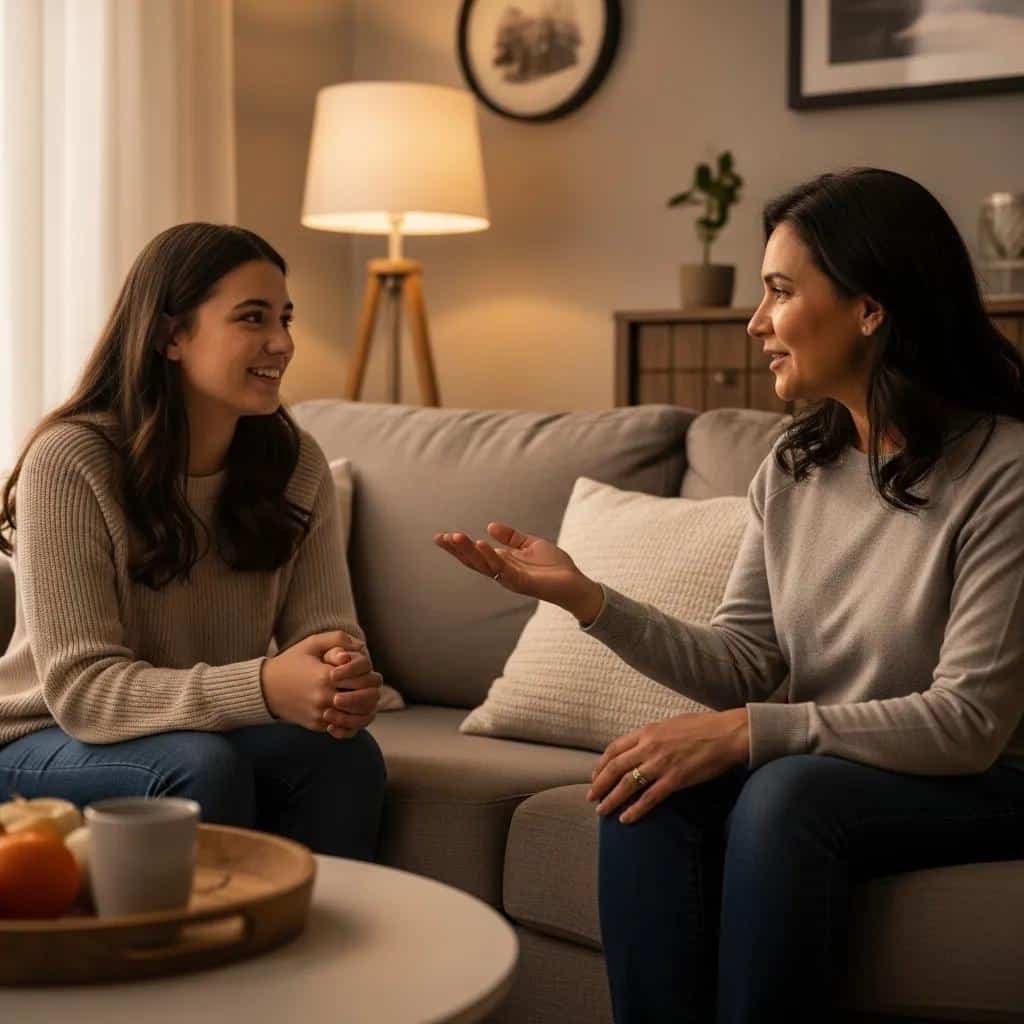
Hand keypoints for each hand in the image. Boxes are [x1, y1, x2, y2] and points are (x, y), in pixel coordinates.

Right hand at [260, 630, 381, 738]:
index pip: (363, 679)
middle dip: (370, 691)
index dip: (369, 674)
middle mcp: (324, 698)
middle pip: (364, 700)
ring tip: (364, 697)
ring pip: (357, 718)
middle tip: (370, 686)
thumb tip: (361, 647)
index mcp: (326, 676)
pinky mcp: (317, 725)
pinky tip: (351, 708)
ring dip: (364, 708)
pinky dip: (352, 720)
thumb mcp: (311, 643)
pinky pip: (344, 728)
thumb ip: (338, 639)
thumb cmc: (291, 662)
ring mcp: (320, 714)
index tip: (366, 671)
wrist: (265, 688)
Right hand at [433, 522, 604, 622]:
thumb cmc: (554, 567)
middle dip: (456, 549)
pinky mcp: (522, 582)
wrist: (575, 583)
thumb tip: (489, 526)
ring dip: (469, 550)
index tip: (440, 536)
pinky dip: (491, 557)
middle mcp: (502, 572)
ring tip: (456, 536)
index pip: (475, 554)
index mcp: (503, 562)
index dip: (458, 546)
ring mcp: (510, 578)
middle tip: (440, 537)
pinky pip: (503, 570)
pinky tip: (482, 544)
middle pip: (473, 561)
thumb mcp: (530, 545)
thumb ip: (511, 537)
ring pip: (484, 564)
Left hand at [587, 708, 749, 824]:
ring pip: (628, 784)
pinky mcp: (676, 779)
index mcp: (647, 731)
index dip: (600, 764)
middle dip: (599, 784)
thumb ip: (653, 736)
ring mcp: (661, 763)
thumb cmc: (703, 727)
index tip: (594, 776)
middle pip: (615, 767)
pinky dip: (636, 810)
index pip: (614, 749)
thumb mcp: (670, 724)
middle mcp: (649, 746)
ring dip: (612, 799)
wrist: (728, 733)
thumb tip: (642, 745)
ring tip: (602, 811)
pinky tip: (627, 819)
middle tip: (591, 798)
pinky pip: (650, 798)